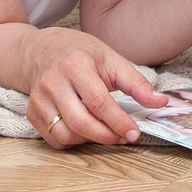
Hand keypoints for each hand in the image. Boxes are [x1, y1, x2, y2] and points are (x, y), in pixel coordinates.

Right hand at [22, 28, 167, 148]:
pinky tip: (86, 131)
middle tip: (123, 137)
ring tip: (105, 132)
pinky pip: (54, 139)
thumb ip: (136, 82)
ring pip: (66, 134)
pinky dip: (73, 142)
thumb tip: (159, 102)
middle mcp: (52, 82)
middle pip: (81, 122)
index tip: (134, 132)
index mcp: (75, 65)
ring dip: (90, 140)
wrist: (41, 50)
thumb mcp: (111, 59)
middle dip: (106, 136)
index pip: (99, 102)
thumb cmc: (80, 53)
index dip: (119, 121)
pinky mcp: (32, 112)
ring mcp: (38, 99)